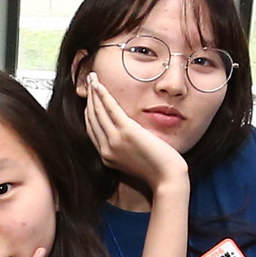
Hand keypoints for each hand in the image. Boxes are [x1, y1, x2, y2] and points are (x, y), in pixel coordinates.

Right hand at [80, 74, 188, 196]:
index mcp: (107, 156)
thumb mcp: (135, 158)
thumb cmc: (157, 170)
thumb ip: (126, 145)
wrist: (167, 179)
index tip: (90, 98)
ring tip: (92, 78)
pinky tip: (99, 85)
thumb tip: (126, 131)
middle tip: (88, 82)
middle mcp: (106, 149)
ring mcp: (114, 141)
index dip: (89, 111)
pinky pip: (110, 110)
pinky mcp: (126, 132)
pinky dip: (103, 96)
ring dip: (94, 92)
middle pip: (92, 119)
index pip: (92, 130)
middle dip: (89, 98)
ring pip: (98, 112)